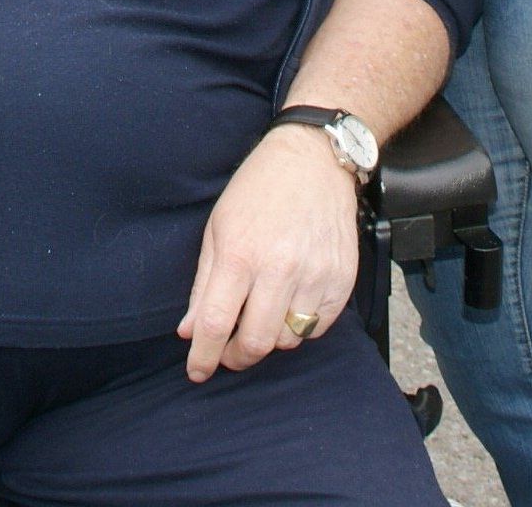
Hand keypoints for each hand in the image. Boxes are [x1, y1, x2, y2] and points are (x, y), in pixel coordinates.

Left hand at [178, 129, 359, 382]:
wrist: (313, 160)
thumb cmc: (258, 191)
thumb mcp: (217, 229)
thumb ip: (203, 285)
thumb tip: (190, 332)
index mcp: (240, 254)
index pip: (215, 324)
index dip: (203, 357)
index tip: (196, 371)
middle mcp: (279, 268)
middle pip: (255, 343)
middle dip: (236, 357)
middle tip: (229, 351)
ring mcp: (315, 275)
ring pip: (288, 339)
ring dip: (269, 339)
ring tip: (261, 317)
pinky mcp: (341, 278)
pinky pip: (319, 327)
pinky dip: (301, 326)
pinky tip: (290, 305)